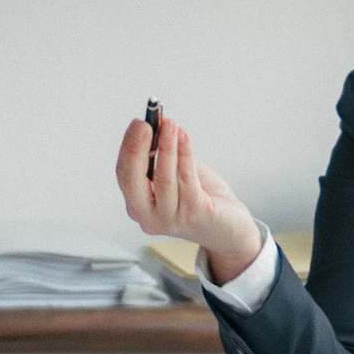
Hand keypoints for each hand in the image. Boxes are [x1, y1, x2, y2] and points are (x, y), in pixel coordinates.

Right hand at [115, 111, 265, 282]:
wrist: (229, 229)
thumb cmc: (201, 198)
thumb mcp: (176, 174)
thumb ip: (164, 156)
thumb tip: (159, 126)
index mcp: (139, 206)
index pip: (124, 175)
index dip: (128, 147)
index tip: (137, 124)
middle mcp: (149, 216)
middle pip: (133, 180)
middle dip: (137, 148)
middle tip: (146, 124)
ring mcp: (170, 219)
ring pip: (163, 178)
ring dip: (166, 146)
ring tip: (170, 124)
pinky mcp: (194, 214)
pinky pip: (186, 179)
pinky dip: (184, 154)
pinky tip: (183, 137)